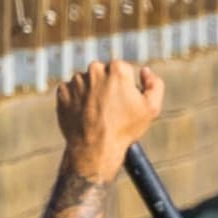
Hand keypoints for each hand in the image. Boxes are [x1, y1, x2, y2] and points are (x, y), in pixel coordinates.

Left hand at [57, 60, 163, 181]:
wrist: (94, 148)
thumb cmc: (124, 129)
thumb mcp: (151, 108)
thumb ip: (155, 85)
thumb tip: (145, 71)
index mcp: (117, 69)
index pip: (123, 70)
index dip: (126, 86)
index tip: (124, 102)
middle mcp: (95, 69)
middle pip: (103, 73)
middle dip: (107, 86)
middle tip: (110, 108)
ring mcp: (76, 80)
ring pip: (87, 81)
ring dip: (91, 92)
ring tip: (96, 113)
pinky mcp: (62, 91)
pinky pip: (71, 90)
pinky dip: (76, 99)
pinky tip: (83, 113)